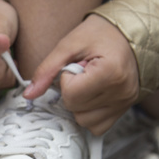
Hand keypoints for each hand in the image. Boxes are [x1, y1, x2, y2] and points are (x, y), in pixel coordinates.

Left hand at [24, 14, 139, 134]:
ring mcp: (125, 103)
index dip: (66, 79)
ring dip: (79, 104)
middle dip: (72, 91)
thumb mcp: (69, 44)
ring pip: (85, 121)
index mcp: (111, 73)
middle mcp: (122, 93)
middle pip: (76, 109)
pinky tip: (93, 94)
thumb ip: (47, 70)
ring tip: (89, 82)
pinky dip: (90, 113)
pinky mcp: (125, 109)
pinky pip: (98, 126)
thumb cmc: (99, 33)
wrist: (129, 33)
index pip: (71, 94)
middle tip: (83, 72)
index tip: (76, 65)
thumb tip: (29, 94)